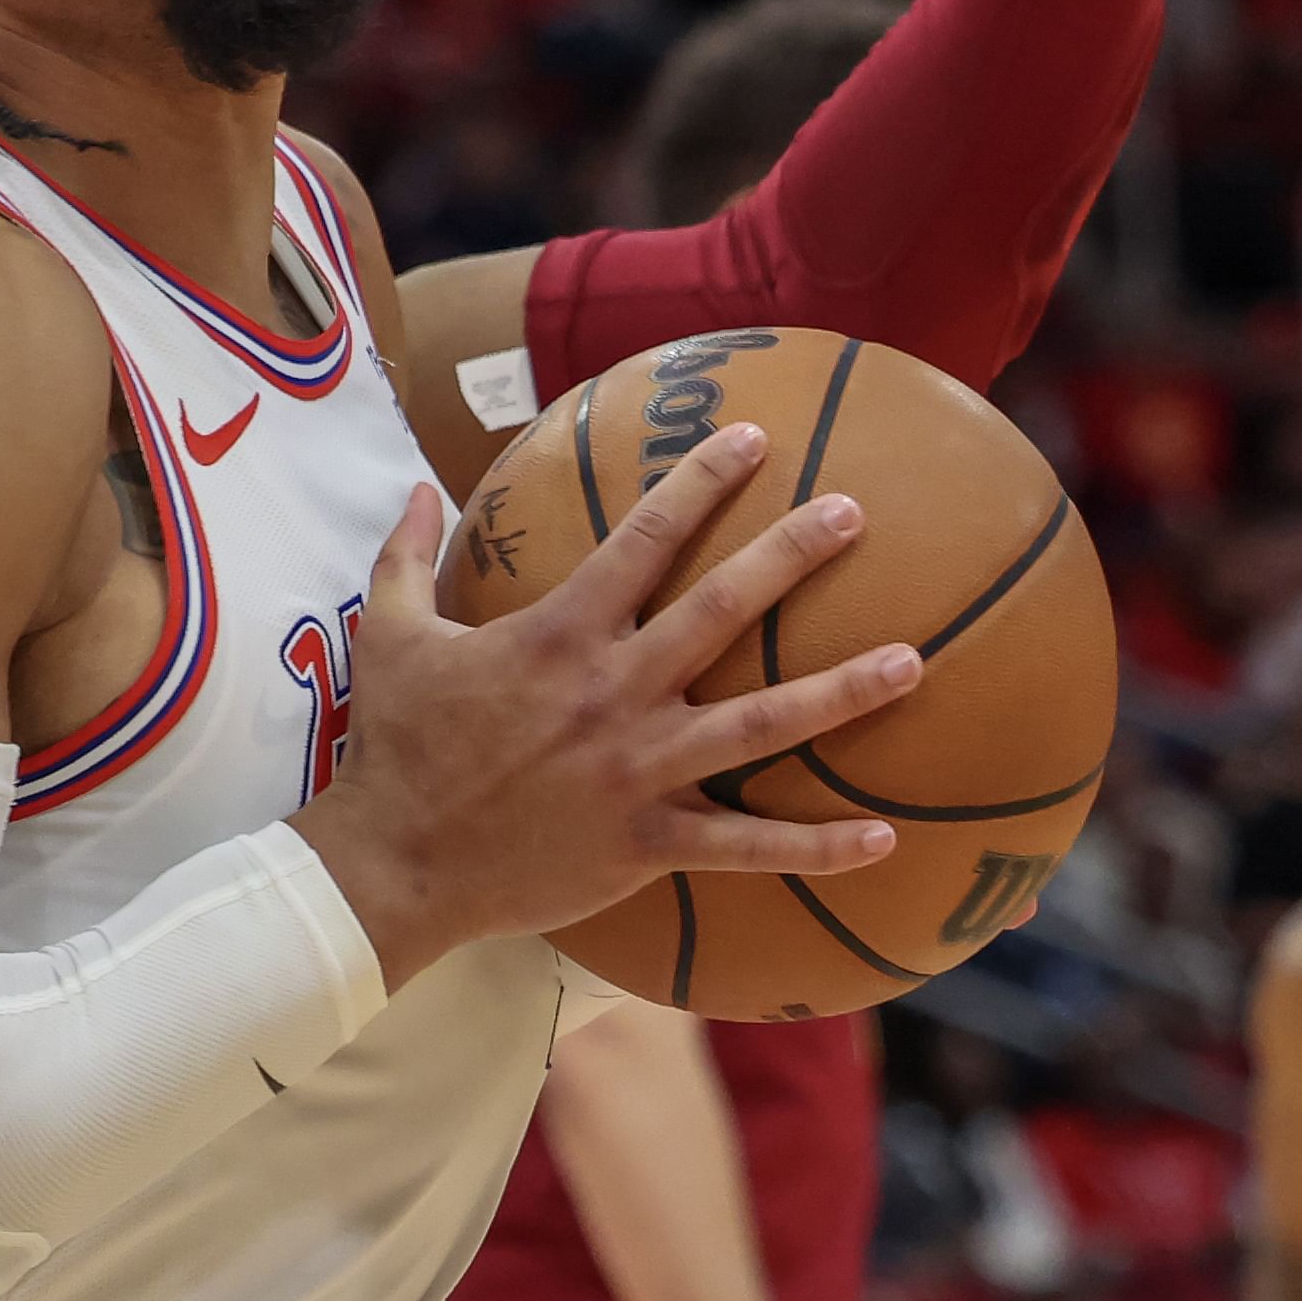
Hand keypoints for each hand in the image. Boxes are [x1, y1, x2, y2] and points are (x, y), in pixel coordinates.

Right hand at [300, 423, 920, 986]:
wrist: (395, 863)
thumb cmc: (396, 747)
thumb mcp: (389, 634)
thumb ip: (407, 554)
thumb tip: (419, 485)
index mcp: (561, 633)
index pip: (646, 537)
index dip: (702, 481)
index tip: (753, 437)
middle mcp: (615, 690)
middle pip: (724, 609)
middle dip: (794, 554)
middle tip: (855, 512)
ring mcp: (640, 768)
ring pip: (762, 724)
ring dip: (842, 692)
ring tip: (912, 661)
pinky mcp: (648, 841)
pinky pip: (747, 844)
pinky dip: (818, 847)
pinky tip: (884, 838)